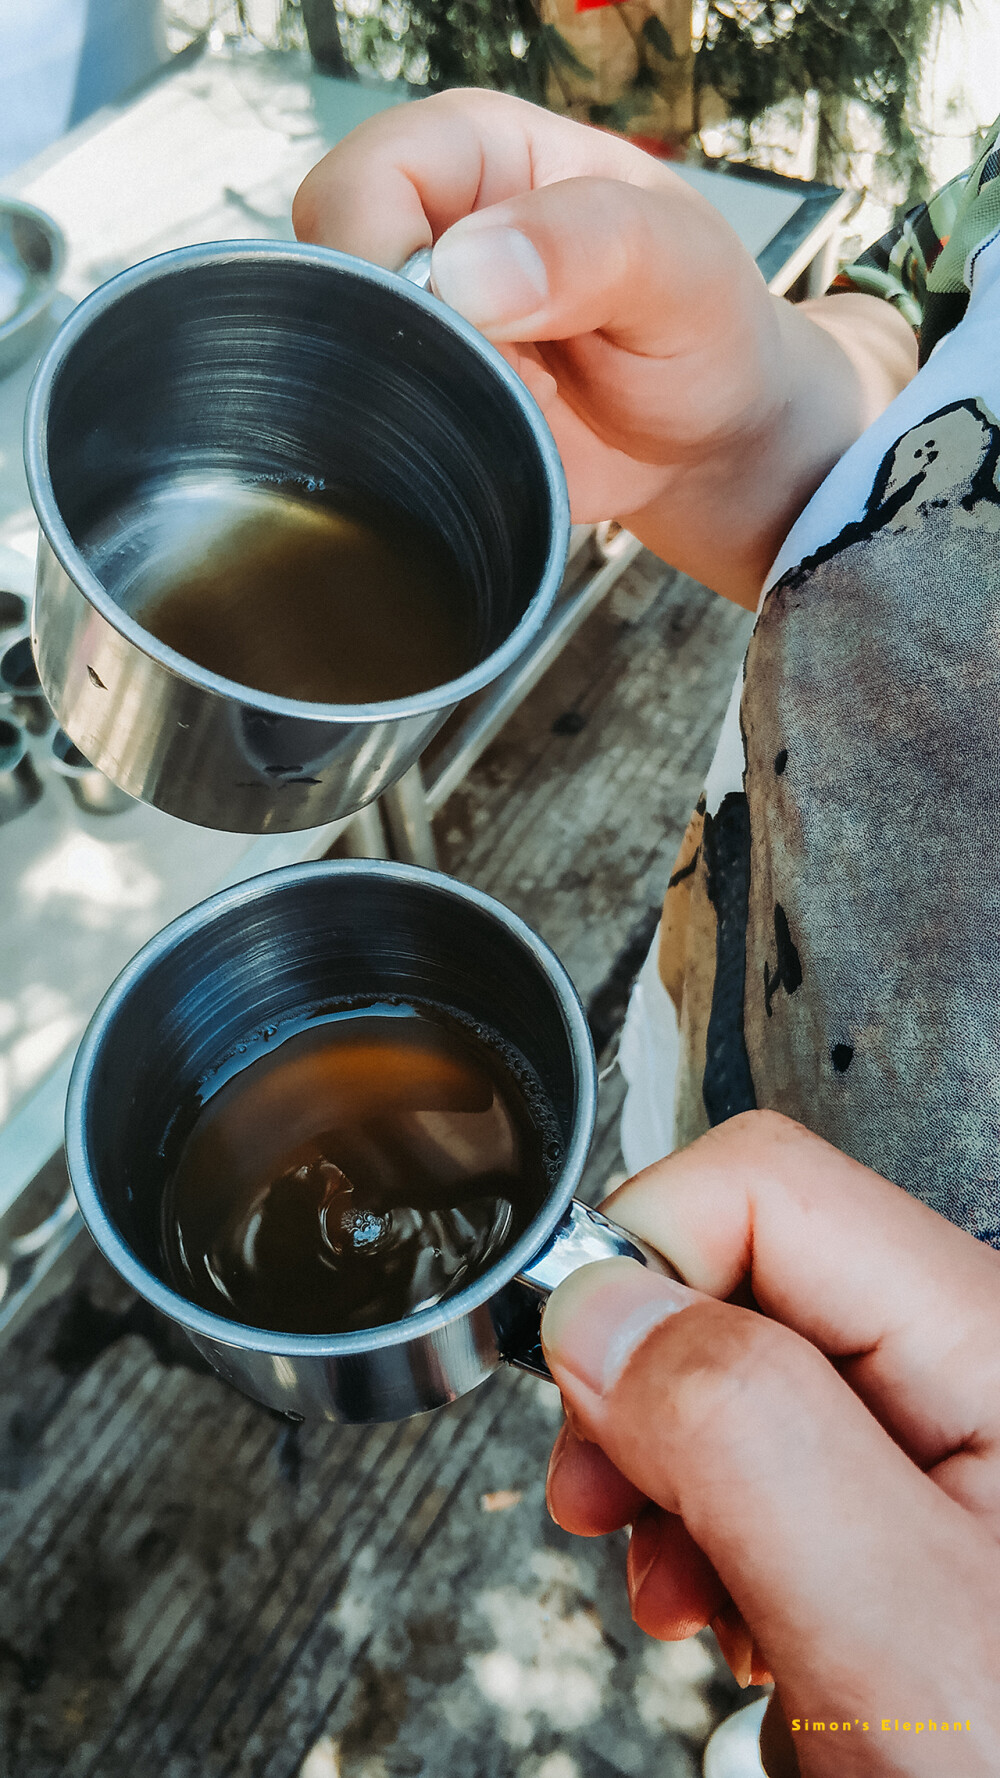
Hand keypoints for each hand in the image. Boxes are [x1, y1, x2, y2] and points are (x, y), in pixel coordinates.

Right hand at [294, 90, 915, 605]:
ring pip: (340, 366)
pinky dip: (429, 454)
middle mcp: (423, 230)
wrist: (715, 440)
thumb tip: (464, 272)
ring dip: (427, 407)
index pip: (360, 185)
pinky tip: (505, 441)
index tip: (475, 326)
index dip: (388, 261)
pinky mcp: (414, 403)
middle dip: (413, 349)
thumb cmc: (705, 329)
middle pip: (327, 279)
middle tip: (520, 374)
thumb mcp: (681, 268)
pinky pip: (369, 433)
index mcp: (471, 151)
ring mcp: (412, 324)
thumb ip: (590, 245)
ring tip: (526, 404)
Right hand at [541, 1111, 999, 1775]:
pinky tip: (737, 1609)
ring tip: (689, 1592)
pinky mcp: (906, 1502)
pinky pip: (768, 1456)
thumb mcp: (889, 1627)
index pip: (763, 1185)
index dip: (644, 1264)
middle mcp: (969, 1362)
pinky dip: (714, 1531)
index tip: (587, 1389)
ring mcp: (940, 1434)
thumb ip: (742, 1439)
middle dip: (640, 1385)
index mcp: (987, 1341)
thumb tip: (598, 1308)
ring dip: (671, 1477)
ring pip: (737, 1366)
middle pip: (738, 1269)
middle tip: (609, 1500)